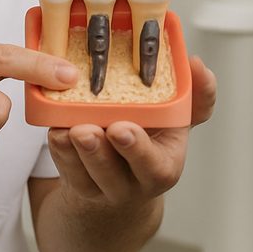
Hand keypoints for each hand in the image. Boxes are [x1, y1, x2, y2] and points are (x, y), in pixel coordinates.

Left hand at [47, 56, 216, 206]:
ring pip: (85, 176)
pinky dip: (59, 151)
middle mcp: (134, 183)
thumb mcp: (180, 118)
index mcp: (164, 165)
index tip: (120, 128)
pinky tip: (55, 130)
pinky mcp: (79, 186)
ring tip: (67, 128)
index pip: (154, 166)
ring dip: (73, 151)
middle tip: (85, 130)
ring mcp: (103, 188)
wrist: (129, 172)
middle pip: (114, 175)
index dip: (137, 149)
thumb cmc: (155, 137)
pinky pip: (66, 172)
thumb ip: (197, 94)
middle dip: (98, 153)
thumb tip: (196, 63)